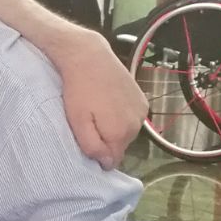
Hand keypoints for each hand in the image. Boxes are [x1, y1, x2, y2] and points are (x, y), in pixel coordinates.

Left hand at [54, 35, 145, 168]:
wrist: (89, 57)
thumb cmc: (79, 90)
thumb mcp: (78, 122)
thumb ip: (92, 146)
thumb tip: (107, 163)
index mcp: (120, 134)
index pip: (113, 160)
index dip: (99, 155)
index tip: (87, 142)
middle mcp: (136, 125)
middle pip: (120, 146)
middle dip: (106, 140)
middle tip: (89, 123)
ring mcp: (142, 111)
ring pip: (127, 132)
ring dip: (114, 127)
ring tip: (98, 110)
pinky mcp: (142, 99)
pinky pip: (132, 118)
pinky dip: (122, 115)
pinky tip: (108, 102)